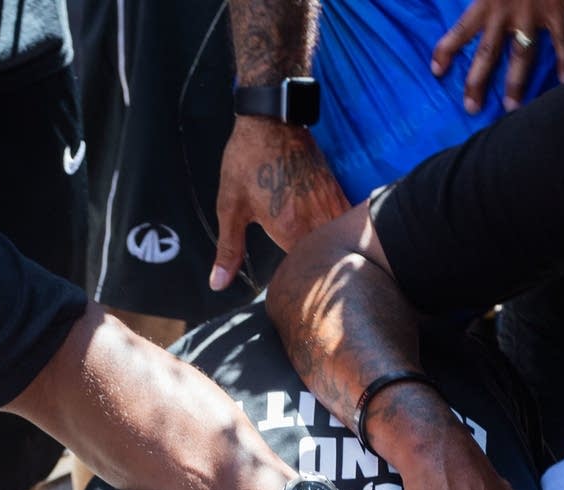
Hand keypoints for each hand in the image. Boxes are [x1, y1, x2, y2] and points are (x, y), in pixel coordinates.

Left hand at [210, 118, 351, 292]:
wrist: (271, 119)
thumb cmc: (247, 162)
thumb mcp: (230, 209)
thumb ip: (229, 250)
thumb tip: (218, 283)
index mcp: (291, 229)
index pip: (305, 273)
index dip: (300, 286)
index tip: (293, 295)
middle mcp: (316, 219)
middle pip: (329, 260)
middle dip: (320, 274)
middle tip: (310, 285)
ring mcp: (330, 202)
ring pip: (341, 240)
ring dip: (332, 253)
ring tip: (322, 266)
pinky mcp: (335, 188)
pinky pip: (345, 219)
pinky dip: (339, 232)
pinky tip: (329, 238)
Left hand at [432, 0, 563, 112]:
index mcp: (484, 1)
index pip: (459, 32)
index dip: (446, 51)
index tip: (437, 70)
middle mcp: (505, 13)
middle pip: (487, 54)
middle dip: (477, 82)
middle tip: (471, 107)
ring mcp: (532, 15)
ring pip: (522, 56)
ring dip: (516, 83)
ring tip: (512, 106)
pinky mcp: (556, 12)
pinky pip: (562, 41)